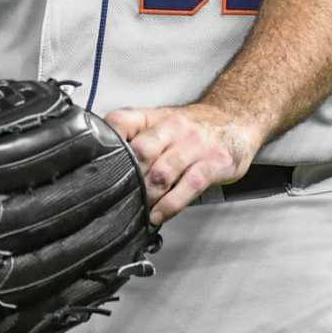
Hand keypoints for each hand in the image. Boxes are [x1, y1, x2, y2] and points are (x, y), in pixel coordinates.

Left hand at [102, 103, 259, 225]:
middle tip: (118, 197)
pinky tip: (159, 214)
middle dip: (127, 178)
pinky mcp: (213, 163)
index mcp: (154, 118)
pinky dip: (170, 204)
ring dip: (147, 196)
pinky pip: (188, 186)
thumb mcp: (163, 123)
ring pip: (162, 172)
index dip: (106, 142)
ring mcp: (194, 145)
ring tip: (139, 210)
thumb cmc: (195, 127)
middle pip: (140, 151)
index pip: (121, 121)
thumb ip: (137, 139)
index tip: (95, 167)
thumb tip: (106, 166)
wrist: (236, 118)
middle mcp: (173, 128)